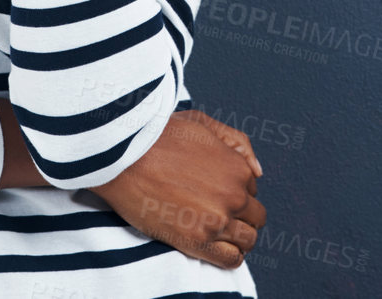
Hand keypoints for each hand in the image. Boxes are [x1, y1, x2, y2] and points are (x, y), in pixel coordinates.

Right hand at [87, 110, 266, 268]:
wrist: (123, 156)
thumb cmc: (158, 136)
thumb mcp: (203, 123)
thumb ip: (237, 142)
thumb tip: (258, 172)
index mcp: (237, 168)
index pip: (251, 190)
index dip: (234, 191)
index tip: (215, 191)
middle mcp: (233, 196)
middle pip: (255, 216)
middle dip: (241, 215)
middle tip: (218, 212)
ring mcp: (217, 220)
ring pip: (248, 240)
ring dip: (238, 237)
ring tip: (217, 231)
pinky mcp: (196, 241)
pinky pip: (231, 260)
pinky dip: (231, 256)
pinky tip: (217, 247)